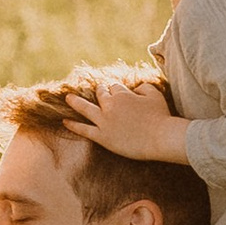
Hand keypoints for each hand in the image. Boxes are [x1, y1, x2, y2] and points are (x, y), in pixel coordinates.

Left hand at [59, 75, 189, 162]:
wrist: (161, 138)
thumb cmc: (161, 116)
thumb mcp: (155, 94)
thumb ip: (143, 87)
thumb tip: (134, 89)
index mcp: (121, 94)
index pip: (114, 87)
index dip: (118, 90)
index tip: (121, 95)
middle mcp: (110, 105)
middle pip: (100, 94)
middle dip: (100, 92)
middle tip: (100, 92)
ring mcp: (104, 122)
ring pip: (86, 108)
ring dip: (76, 102)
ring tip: (68, 98)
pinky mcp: (103, 137)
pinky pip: (84, 129)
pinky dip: (73, 125)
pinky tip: (64, 121)